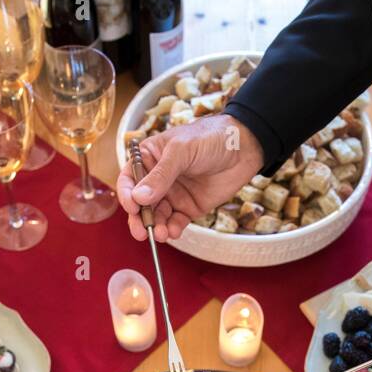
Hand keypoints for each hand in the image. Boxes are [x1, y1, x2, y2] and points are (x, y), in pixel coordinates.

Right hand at [116, 114, 263, 241]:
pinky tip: (174, 231)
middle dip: (140, 219)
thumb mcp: (181, 151)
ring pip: (158, 216)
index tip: (133, 207)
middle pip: (141, 203)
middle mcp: (158, 178)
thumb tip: (140, 197)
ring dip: (157, 226)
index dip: (127, 194)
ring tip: (161, 234)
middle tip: (141, 232)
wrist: (243, 147)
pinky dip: (173, 228)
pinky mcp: (189, 207)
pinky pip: (176, 221)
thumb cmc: (210, 137)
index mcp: (150, 158)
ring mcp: (173, 194)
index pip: (130, 179)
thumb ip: (161, 175)